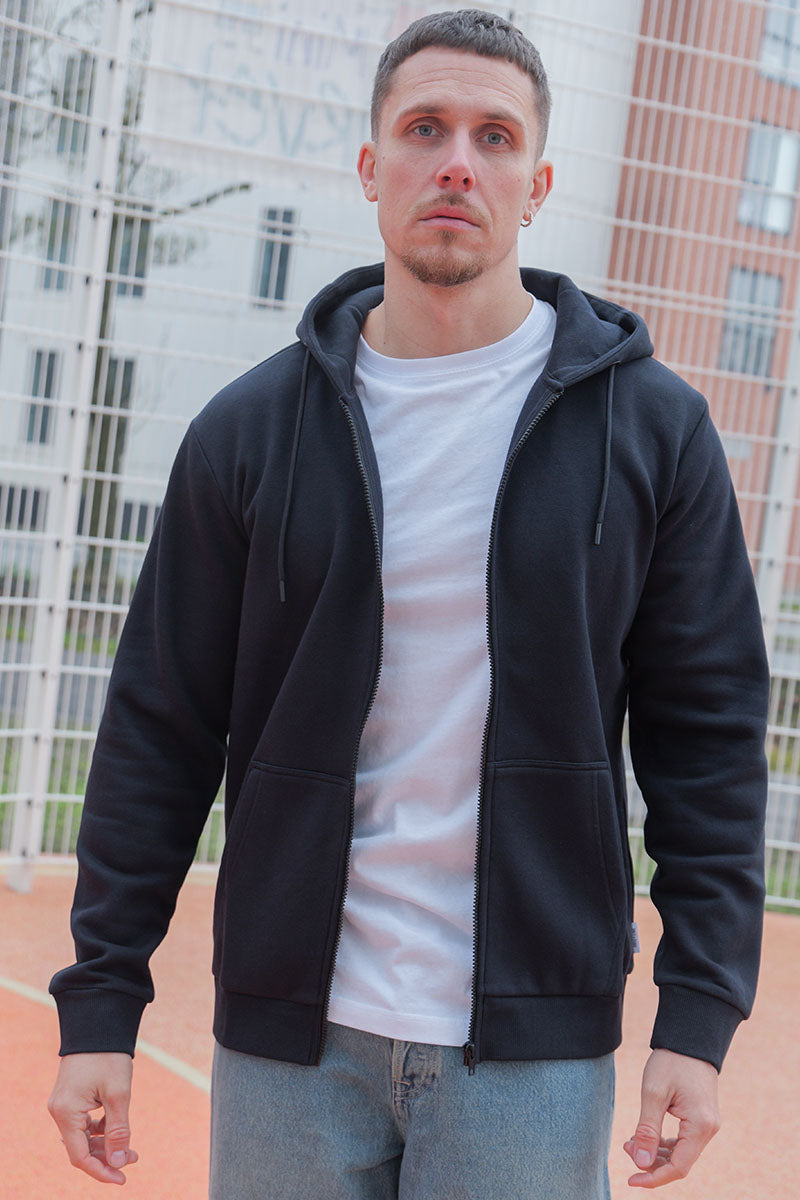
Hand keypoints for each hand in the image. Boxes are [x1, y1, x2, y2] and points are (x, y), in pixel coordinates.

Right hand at [48, 1052, 137, 1184]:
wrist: (98, 1023)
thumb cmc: (108, 1056)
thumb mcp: (119, 1094)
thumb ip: (118, 1130)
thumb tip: (119, 1161)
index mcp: (66, 1112)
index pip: (80, 1157)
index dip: (101, 1171)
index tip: (122, 1178)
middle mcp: (59, 1111)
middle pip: (80, 1148)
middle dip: (106, 1157)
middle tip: (133, 1159)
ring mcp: (63, 1104)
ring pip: (82, 1137)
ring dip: (104, 1144)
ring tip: (129, 1147)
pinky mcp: (70, 1097)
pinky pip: (82, 1123)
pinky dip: (99, 1130)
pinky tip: (116, 1127)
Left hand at [624, 1048, 719, 1187]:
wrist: (689, 1038)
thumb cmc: (672, 1061)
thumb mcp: (653, 1093)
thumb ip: (647, 1130)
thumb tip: (641, 1163)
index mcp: (700, 1126)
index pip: (678, 1167)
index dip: (654, 1178)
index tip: (631, 1180)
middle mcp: (708, 1129)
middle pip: (680, 1162)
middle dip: (651, 1161)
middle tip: (626, 1146)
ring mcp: (706, 1124)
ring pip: (681, 1153)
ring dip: (656, 1152)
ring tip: (631, 1141)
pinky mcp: (701, 1118)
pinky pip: (683, 1141)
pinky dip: (664, 1143)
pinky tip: (646, 1136)